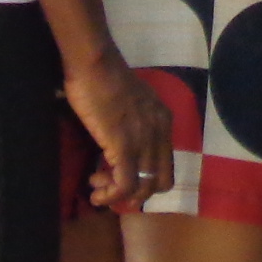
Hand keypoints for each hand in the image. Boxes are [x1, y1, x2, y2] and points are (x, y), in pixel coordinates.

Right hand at [63, 49, 172, 212]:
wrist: (95, 65)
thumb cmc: (105, 78)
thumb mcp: (132, 102)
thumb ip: (136, 122)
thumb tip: (122, 141)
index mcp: (163, 120)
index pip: (166, 164)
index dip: (146, 180)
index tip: (122, 179)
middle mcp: (160, 132)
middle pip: (161, 182)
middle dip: (138, 195)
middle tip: (113, 191)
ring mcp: (144, 139)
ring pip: (144, 187)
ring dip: (119, 196)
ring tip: (97, 187)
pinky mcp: (124, 145)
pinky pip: (125, 184)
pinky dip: (110, 195)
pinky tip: (95, 190)